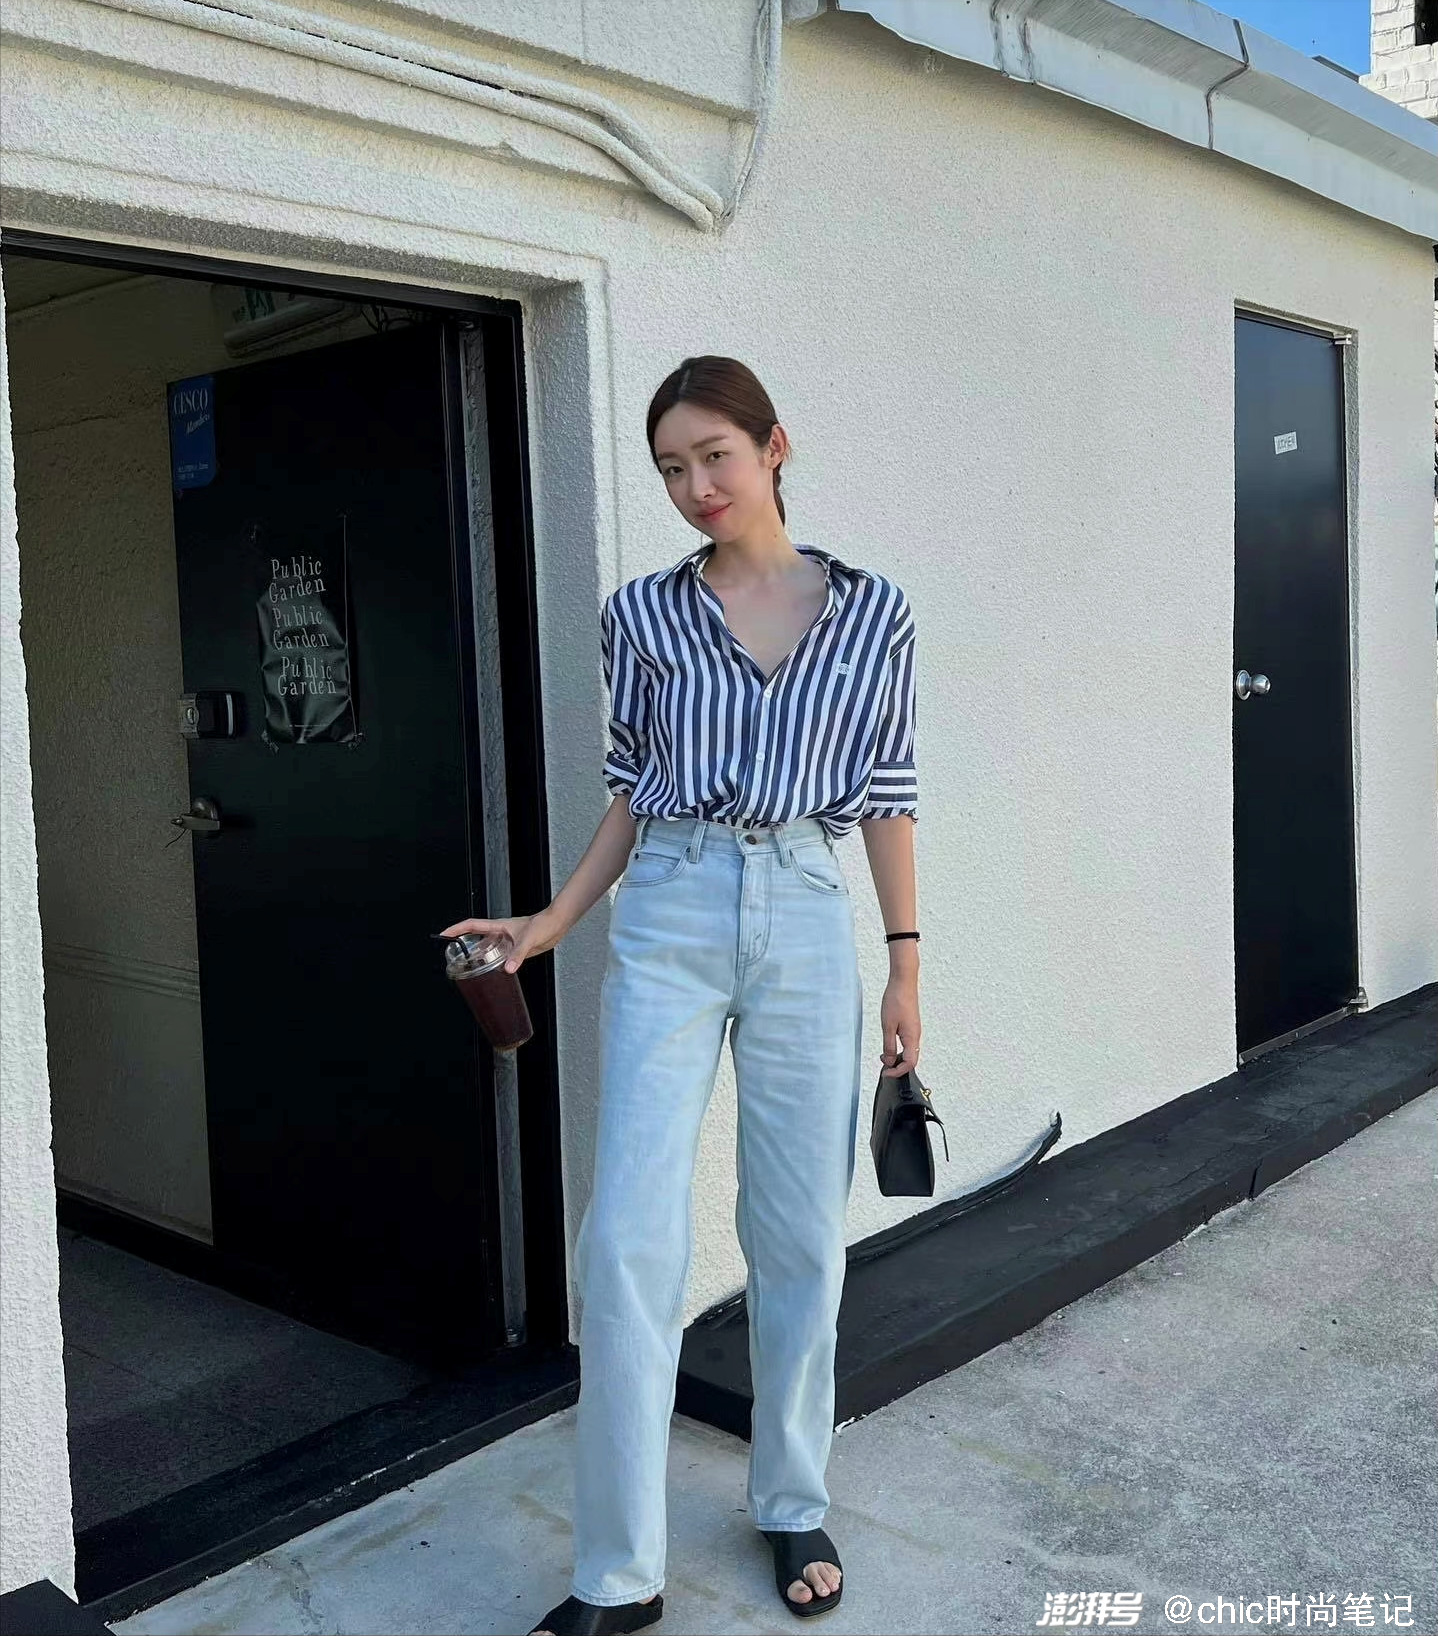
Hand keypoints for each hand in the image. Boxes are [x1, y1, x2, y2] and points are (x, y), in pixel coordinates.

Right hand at [438, 907, 563, 972]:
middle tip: (453, 954)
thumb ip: (518, 954)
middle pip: (475, 937)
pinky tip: (492, 970)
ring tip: (467, 966)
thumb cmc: (543, 924)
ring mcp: (507, 941)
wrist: (557, 924)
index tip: (444, 934)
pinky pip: (498, 955)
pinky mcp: (515, 948)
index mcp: (498, 926)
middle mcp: (500, 933)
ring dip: (477, 955)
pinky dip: (492, 962)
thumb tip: (508, 968)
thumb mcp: (528, 939)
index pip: (471, 925)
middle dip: (462, 944)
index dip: (456, 929)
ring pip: (486, 948)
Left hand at [879, 973, 920, 1077]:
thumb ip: (889, 1046)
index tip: (885, 1073)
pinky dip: (898, 1048)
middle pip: (911, 1060)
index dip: (898, 1072)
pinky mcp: (911, 1025)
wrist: (903, 982)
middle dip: (897, 1066)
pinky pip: (907, 1043)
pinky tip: (889, 1044)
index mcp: (912, 1038)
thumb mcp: (887, 1026)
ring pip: (909, 1052)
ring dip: (897, 1057)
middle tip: (883, 1065)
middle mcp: (916, 1036)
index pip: (910, 1064)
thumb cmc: (896, 1000)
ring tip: (883, 1056)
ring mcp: (914, 1030)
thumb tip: (890, 1061)